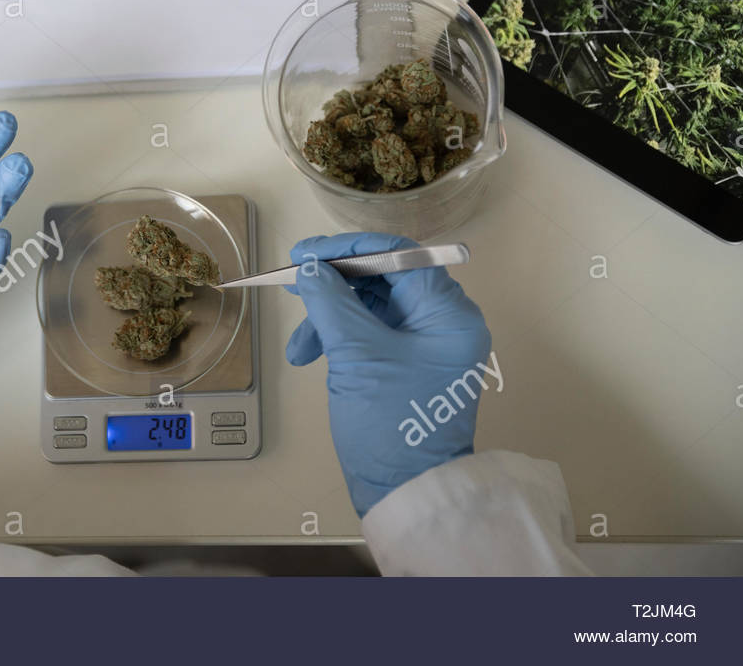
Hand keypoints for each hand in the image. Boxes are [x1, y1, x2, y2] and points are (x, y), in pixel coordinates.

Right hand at [286, 233, 491, 516]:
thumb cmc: (390, 421)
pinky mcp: (409, 364)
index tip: (304, 253)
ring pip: (371, 307)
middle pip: (384, 279)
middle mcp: (446, 322)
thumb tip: (309, 266)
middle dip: (334, 285)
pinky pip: (371, 333)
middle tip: (293, 285)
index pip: (400, 256)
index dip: (349, 248)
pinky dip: (339, 339)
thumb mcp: (355, 355)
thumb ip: (330, 301)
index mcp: (450, 314)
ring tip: (299, 347)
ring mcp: (428, 344)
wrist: (406, 493)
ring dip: (330, 318)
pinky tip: (310, 356)